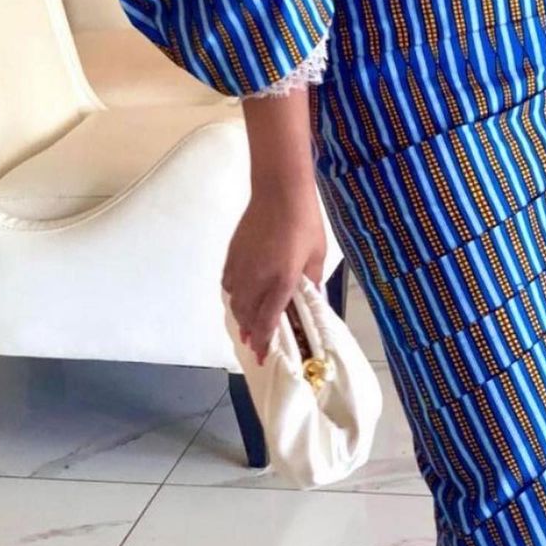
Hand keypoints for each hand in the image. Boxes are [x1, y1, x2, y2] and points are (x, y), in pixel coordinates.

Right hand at [221, 186, 326, 364]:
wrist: (280, 190)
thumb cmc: (305, 220)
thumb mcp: (317, 252)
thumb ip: (313, 280)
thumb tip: (312, 299)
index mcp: (282, 280)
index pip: (268, 320)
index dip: (263, 341)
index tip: (262, 355)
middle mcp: (257, 278)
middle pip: (247, 315)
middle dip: (250, 333)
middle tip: (254, 344)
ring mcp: (242, 266)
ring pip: (234, 301)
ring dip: (240, 317)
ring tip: (247, 325)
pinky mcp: (233, 254)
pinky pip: (228, 283)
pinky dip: (233, 296)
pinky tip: (239, 297)